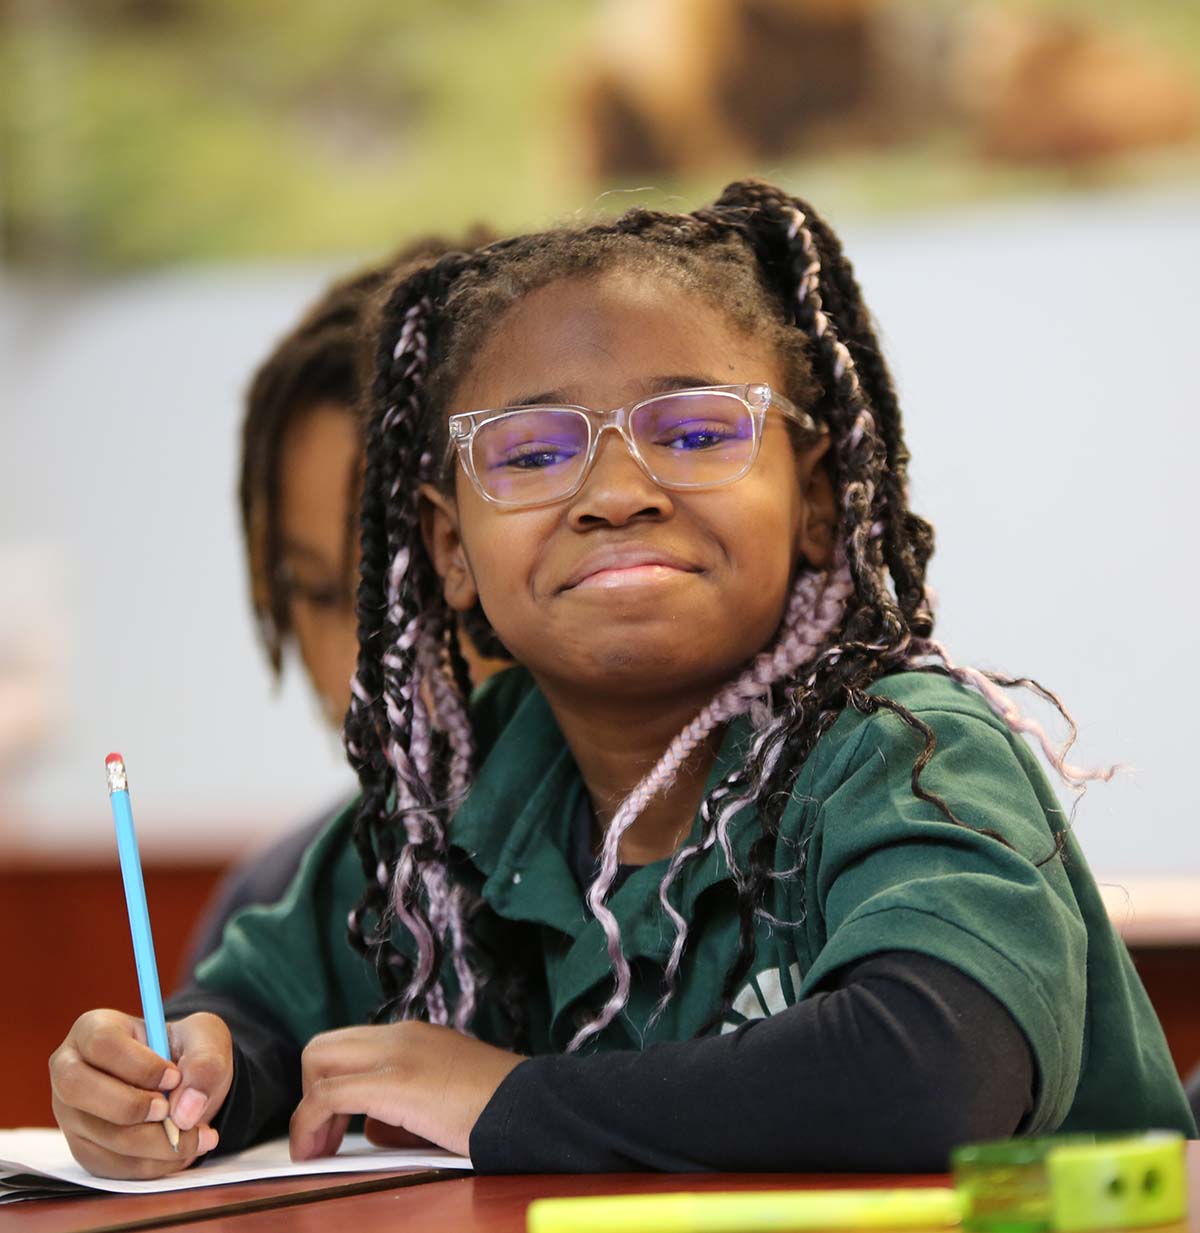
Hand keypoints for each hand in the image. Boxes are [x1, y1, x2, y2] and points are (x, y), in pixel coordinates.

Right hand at [50, 1009, 232, 1178]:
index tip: (175, 1078)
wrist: (183, 1081)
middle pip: (80, 1090)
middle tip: (173, 1112)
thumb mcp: (206, 1038)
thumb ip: (205, 1062)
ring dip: (155, 1143)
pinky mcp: (84, 1150)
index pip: (101, 1044)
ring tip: (197, 1135)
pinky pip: (113, 1166)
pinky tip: (182, 1149)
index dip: (139, 1065)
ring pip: (101, 1136)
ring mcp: (71, 1115)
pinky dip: (153, 1164)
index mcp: (93, 1029)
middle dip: (133, 1107)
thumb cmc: (185, 1049)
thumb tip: (186, 1112)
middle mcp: (70, 1071)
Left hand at [290, 1021, 522, 1159]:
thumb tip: (371, 1130)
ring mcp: (397, 1052)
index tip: (332, 1129)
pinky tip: (318, 1153)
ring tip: (320, 1150)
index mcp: (414, 1036)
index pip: (349, 1047)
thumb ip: (404, 1109)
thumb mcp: (442, 1102)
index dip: (329, 1087)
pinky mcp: (394, 1080)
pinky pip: (327, 1094)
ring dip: (309, 1109)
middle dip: (310, 1093)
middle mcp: (400, 1034)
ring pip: (318, 1059)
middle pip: (323, 1047)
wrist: (530, 1106)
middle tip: (322, 1139)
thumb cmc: (496, 1111)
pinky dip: (309, 1123)